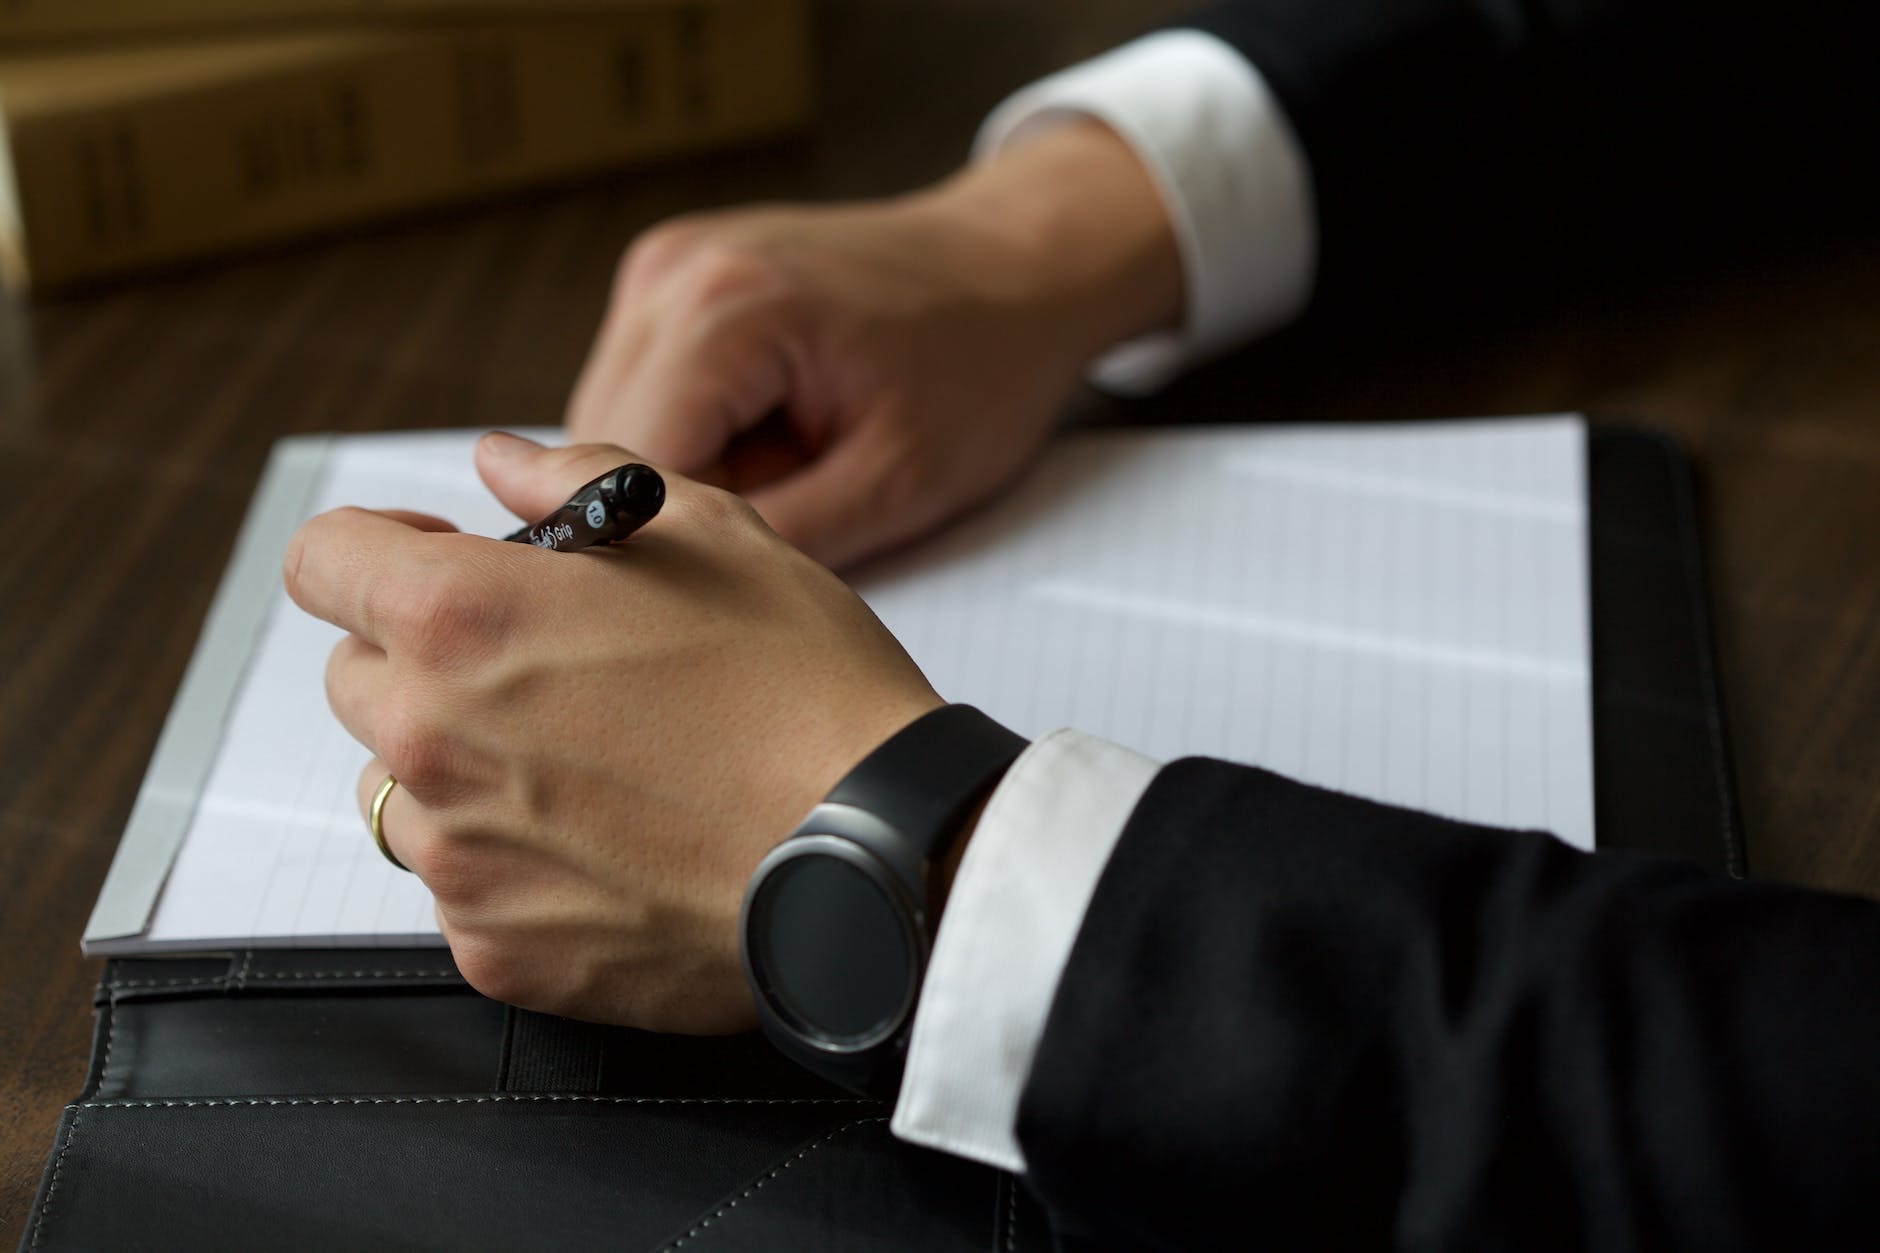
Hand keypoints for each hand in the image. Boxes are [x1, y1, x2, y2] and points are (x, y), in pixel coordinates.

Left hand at [284, 432, 942, 1031]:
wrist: (877, 851)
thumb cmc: (804, 685)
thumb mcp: (709, 531)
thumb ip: (575, 481)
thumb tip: (501, 462)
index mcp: (462, 617)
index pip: (322, 560)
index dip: (378, 548)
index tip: (436, 562)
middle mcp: (432, 739)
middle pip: (355, 679)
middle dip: (426, 658)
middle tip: (545, 665)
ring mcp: (459, 858)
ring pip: (399, 791)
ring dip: (460, 766)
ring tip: (584, 764)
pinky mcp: (499, 952)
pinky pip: (463, 890)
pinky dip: (513, 863)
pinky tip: (612, 844)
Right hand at [567, 119, 1181, 569]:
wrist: (1014, 268)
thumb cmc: (980, 366)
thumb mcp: (896, 485)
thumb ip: (776, 542)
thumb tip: (673, 598)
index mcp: (724, 313)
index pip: (621, 478)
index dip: (665, 552)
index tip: (730, 586)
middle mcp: (671, 274)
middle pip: (596, 451)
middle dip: (669, 512)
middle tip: (778, 525)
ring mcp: (662, 268)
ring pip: (606, 427)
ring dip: (676, 475)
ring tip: (786, 468)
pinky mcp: (668, 280)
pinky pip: (639, 391)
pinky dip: (690, 434)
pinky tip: (768, 436)